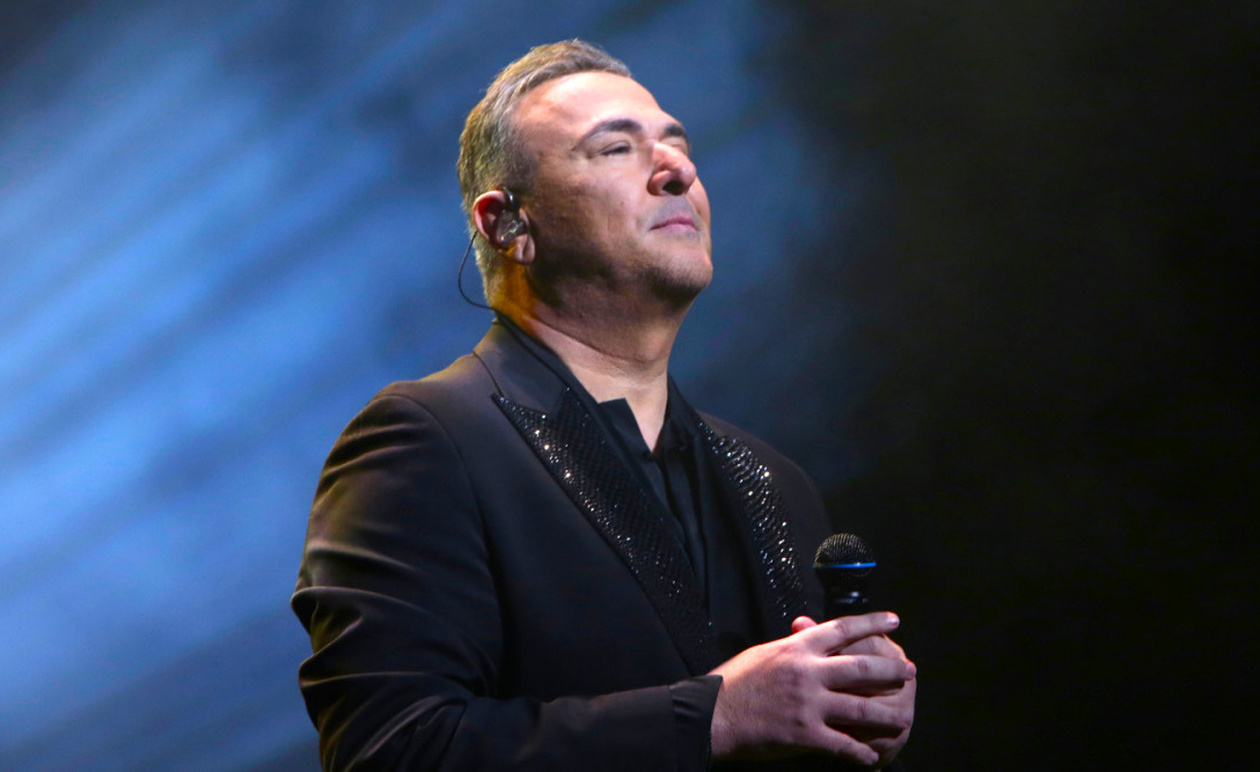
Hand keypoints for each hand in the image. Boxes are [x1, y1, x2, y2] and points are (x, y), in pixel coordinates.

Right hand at [709, 612, 915, 767]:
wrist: (713, 714)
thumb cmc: (734, 681)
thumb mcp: (765, 652)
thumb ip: (792, 644)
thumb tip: (807, 631)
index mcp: (797, 646)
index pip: (843, 628)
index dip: (872, 622)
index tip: (894, 620)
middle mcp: (807, 671)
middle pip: (861, 666)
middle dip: (890, 669)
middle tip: (910, 671)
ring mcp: (808, 704)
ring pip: (860, 708)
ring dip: (887, 714)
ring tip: (904, 717)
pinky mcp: (805, 734)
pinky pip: (842, 744)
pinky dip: (860, 752)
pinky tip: (872, 756)